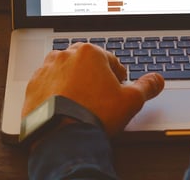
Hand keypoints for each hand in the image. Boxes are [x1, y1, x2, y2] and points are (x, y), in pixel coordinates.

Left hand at [21, 42, 164, 135]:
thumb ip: (147, 86)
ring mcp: (46, 71)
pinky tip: (64, 107)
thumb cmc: (95, 115)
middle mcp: (65, 56)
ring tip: (82, 102)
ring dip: (74, 82)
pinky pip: (47, 85)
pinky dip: (56, 93)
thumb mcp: (130, 101)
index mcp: (89, 52)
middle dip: (94, 77)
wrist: (62, 137)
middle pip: (86, 63)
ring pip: (65, 72)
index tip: (117, 88)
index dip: (117, 77)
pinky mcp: (32, 87)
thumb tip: (157, 80)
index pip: (110, 60)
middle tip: (101, 96)